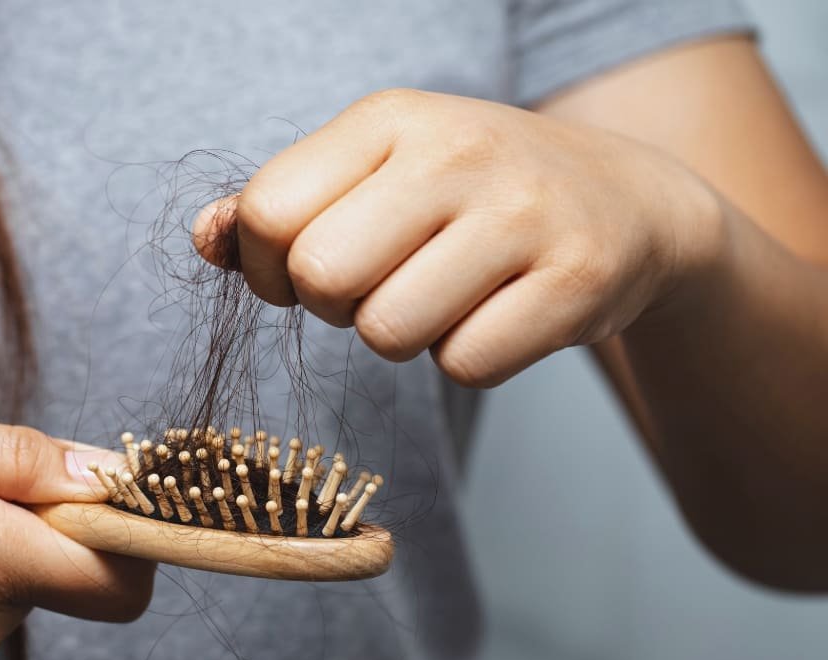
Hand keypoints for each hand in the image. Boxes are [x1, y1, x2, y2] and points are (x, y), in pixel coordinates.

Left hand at [194, 89, 722, 386]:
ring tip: (444, 294)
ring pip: (388, 334)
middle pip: (320, 278)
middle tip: (379, 287)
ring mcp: (523, 213)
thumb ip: (280, 205)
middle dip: (335, 306)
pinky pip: (465, 366)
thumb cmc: (472, 194)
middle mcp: (456, 152)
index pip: (268, 211)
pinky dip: (470, 358)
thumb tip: (206, 240)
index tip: (304, 272)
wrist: (628, 202)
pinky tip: (498, 313)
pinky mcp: (576, 280)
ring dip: (402, 336)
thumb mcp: (376, 171)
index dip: (268, 268)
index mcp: (390, 119)